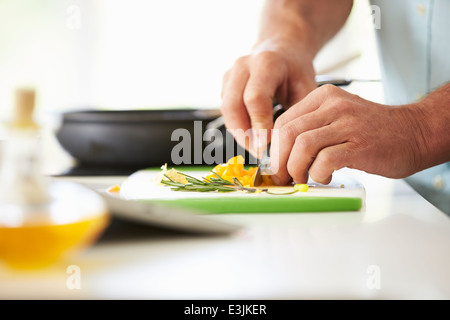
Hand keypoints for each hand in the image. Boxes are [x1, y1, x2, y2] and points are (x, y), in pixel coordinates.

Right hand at [220, 40, 316, 156]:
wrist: (282, 50)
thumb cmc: (295, 71)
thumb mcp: (306, 88)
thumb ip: (297, 113)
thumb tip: (286, 146)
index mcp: (267, 63)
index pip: (255, 98)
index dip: (259, 125)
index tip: (266, 145)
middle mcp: (243, 65)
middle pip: (233, 105)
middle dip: (244, 133)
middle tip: (258, 152)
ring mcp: (231, 74)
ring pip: (226, 109)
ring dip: (238, 133)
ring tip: (255, 148)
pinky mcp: (225, 83)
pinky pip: (226, 109)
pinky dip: (236, 126)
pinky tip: (250, 136)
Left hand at [270, 84, 427, 184]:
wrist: (414, 132)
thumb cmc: (372, 131)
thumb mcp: (338, 118)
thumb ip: (312, 128)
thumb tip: (282, 154)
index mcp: (323, 97)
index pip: (284, 121)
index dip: (274, 148)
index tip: (275, 166)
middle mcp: (334, 105)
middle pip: (288, 133)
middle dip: (280, 162)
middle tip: (284, 178)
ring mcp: (347, 124)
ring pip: (303, 146)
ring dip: (297, 169)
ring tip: (304, 179)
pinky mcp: (359, 145)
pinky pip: (325, 160)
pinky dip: (318, 174)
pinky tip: (325, 177)